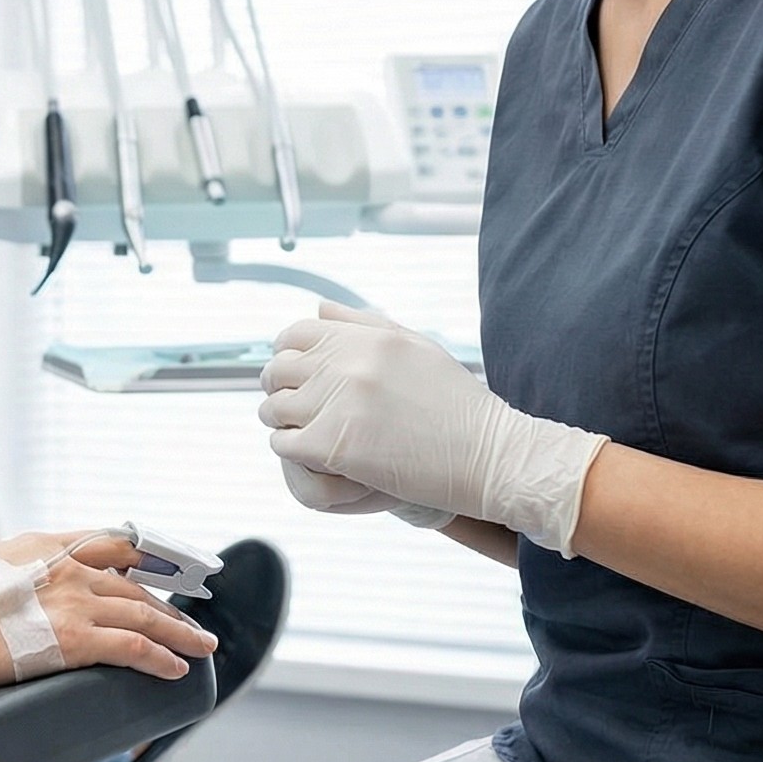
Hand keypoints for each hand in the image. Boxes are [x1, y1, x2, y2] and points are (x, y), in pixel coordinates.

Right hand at [0, 530, 216, 688]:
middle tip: (193, 621)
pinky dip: (160, 658)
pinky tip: (175, 669)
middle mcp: (69, 567)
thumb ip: (18, 575)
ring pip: (145, 615)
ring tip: (201, 647)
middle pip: (136, 585)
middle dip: (170, 605)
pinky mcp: (74, 640)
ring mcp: (74, 602)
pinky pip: (133, 648)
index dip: (148, 559)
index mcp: (47, 545)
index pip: (113, 544)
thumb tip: (22, 597)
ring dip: (179, 633)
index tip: (168, 570)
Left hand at [272, 310, 459, 530]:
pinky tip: (312, 452)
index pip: (294, 335)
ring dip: (282, 421)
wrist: (487, 454)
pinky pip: (284, 444)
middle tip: (293, 405)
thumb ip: (363, 324)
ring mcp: (339, 406)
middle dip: (279, 387)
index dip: (286, 353)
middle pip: (279, 370)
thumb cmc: (456, 403)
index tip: (295, 373)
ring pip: (275, 409)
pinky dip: (291, 449)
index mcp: (366, 339)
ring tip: (303, 430)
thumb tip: (318, 307)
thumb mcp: (416, 347)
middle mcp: (348, 366)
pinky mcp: (336, 447)